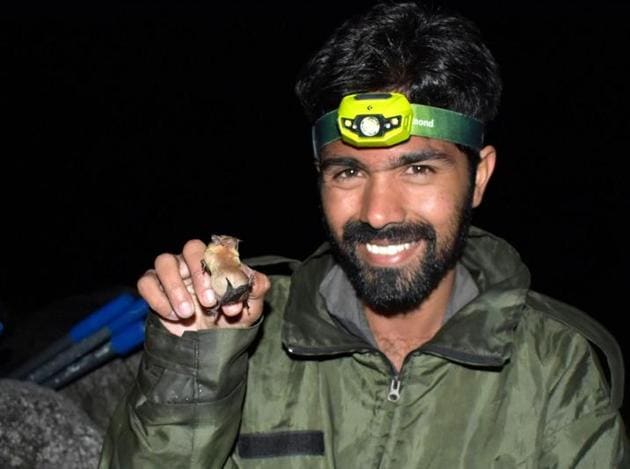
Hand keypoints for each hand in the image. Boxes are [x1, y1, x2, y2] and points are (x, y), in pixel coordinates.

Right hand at [137, 239, 269, 335]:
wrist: (207, 349)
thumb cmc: (229, 322)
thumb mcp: (249, 310)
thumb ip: (256, 291)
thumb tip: (259, 281)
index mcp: (217, 262)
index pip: (218, 251)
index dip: (223, 273)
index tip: (229, 302)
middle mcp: (193, 263)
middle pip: (191, 248)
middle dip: (200, 276)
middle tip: (208, 304)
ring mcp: (171, 274)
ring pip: (164, 261)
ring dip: (176, 287)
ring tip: (187, 313)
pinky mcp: (153, 289)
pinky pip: (146, 282)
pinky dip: (157, 298)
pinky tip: (172, 315)